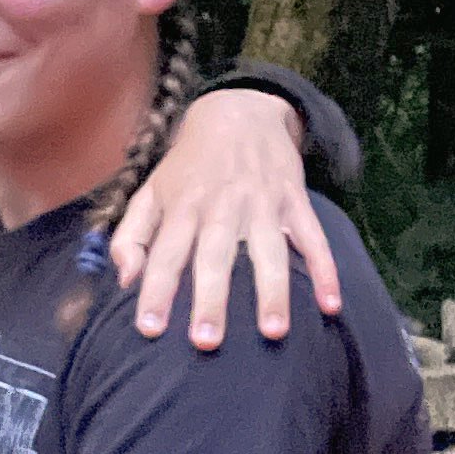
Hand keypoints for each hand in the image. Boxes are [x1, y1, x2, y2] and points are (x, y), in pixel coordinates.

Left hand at [115, 87, 341, 347]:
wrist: (238, 111)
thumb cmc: (187, 166)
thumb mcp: (150, 192)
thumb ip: (129, 237)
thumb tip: (123, 280)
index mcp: (182, 208)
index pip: (165, 254)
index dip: (156, 291)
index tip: (150, 329)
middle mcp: (220, 206)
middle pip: (215, 257)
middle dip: (211, 299)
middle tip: (207, 341)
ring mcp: (261, 203)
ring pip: (268, 251)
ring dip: (272, 291)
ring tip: (274, 332)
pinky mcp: (294, 200)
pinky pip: (312, 238)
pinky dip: (324, 270)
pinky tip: (330, 305)